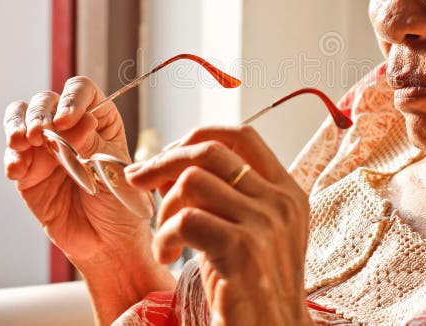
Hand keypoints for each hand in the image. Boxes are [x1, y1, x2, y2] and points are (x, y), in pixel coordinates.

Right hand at [3, 77, 173, 323]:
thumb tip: (77, 122)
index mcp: (98, 118)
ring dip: (18, 125)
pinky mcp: (27, 170)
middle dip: (40, 113)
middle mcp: (69, 126)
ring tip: (24, 142)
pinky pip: (13, 154)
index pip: (81, 91)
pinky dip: (12, 158)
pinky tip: (18, 171)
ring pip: (20, 117)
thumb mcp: (114, 169)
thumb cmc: (119, 200)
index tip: (67, 120)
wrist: (106, 240)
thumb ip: (93, 145)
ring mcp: (45, 146)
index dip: (71, 99)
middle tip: (41, 133)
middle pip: (46, 100)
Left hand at [125, 126, 312, 325]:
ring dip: (164, 209)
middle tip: (139, 180)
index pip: (242, 136)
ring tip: (164, 238)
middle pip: (210, 151)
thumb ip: (224, 197)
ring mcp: (264, 223)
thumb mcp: (251, 233)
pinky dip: (164, 236)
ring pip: (192, 181)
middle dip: (164, 161)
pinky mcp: (241, 248)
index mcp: (286, 192)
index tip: (169, 155)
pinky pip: (185, 219)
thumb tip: (172, 164)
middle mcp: (279, 201)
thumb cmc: (254, 289)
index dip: (198, 136)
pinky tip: (167, 255)